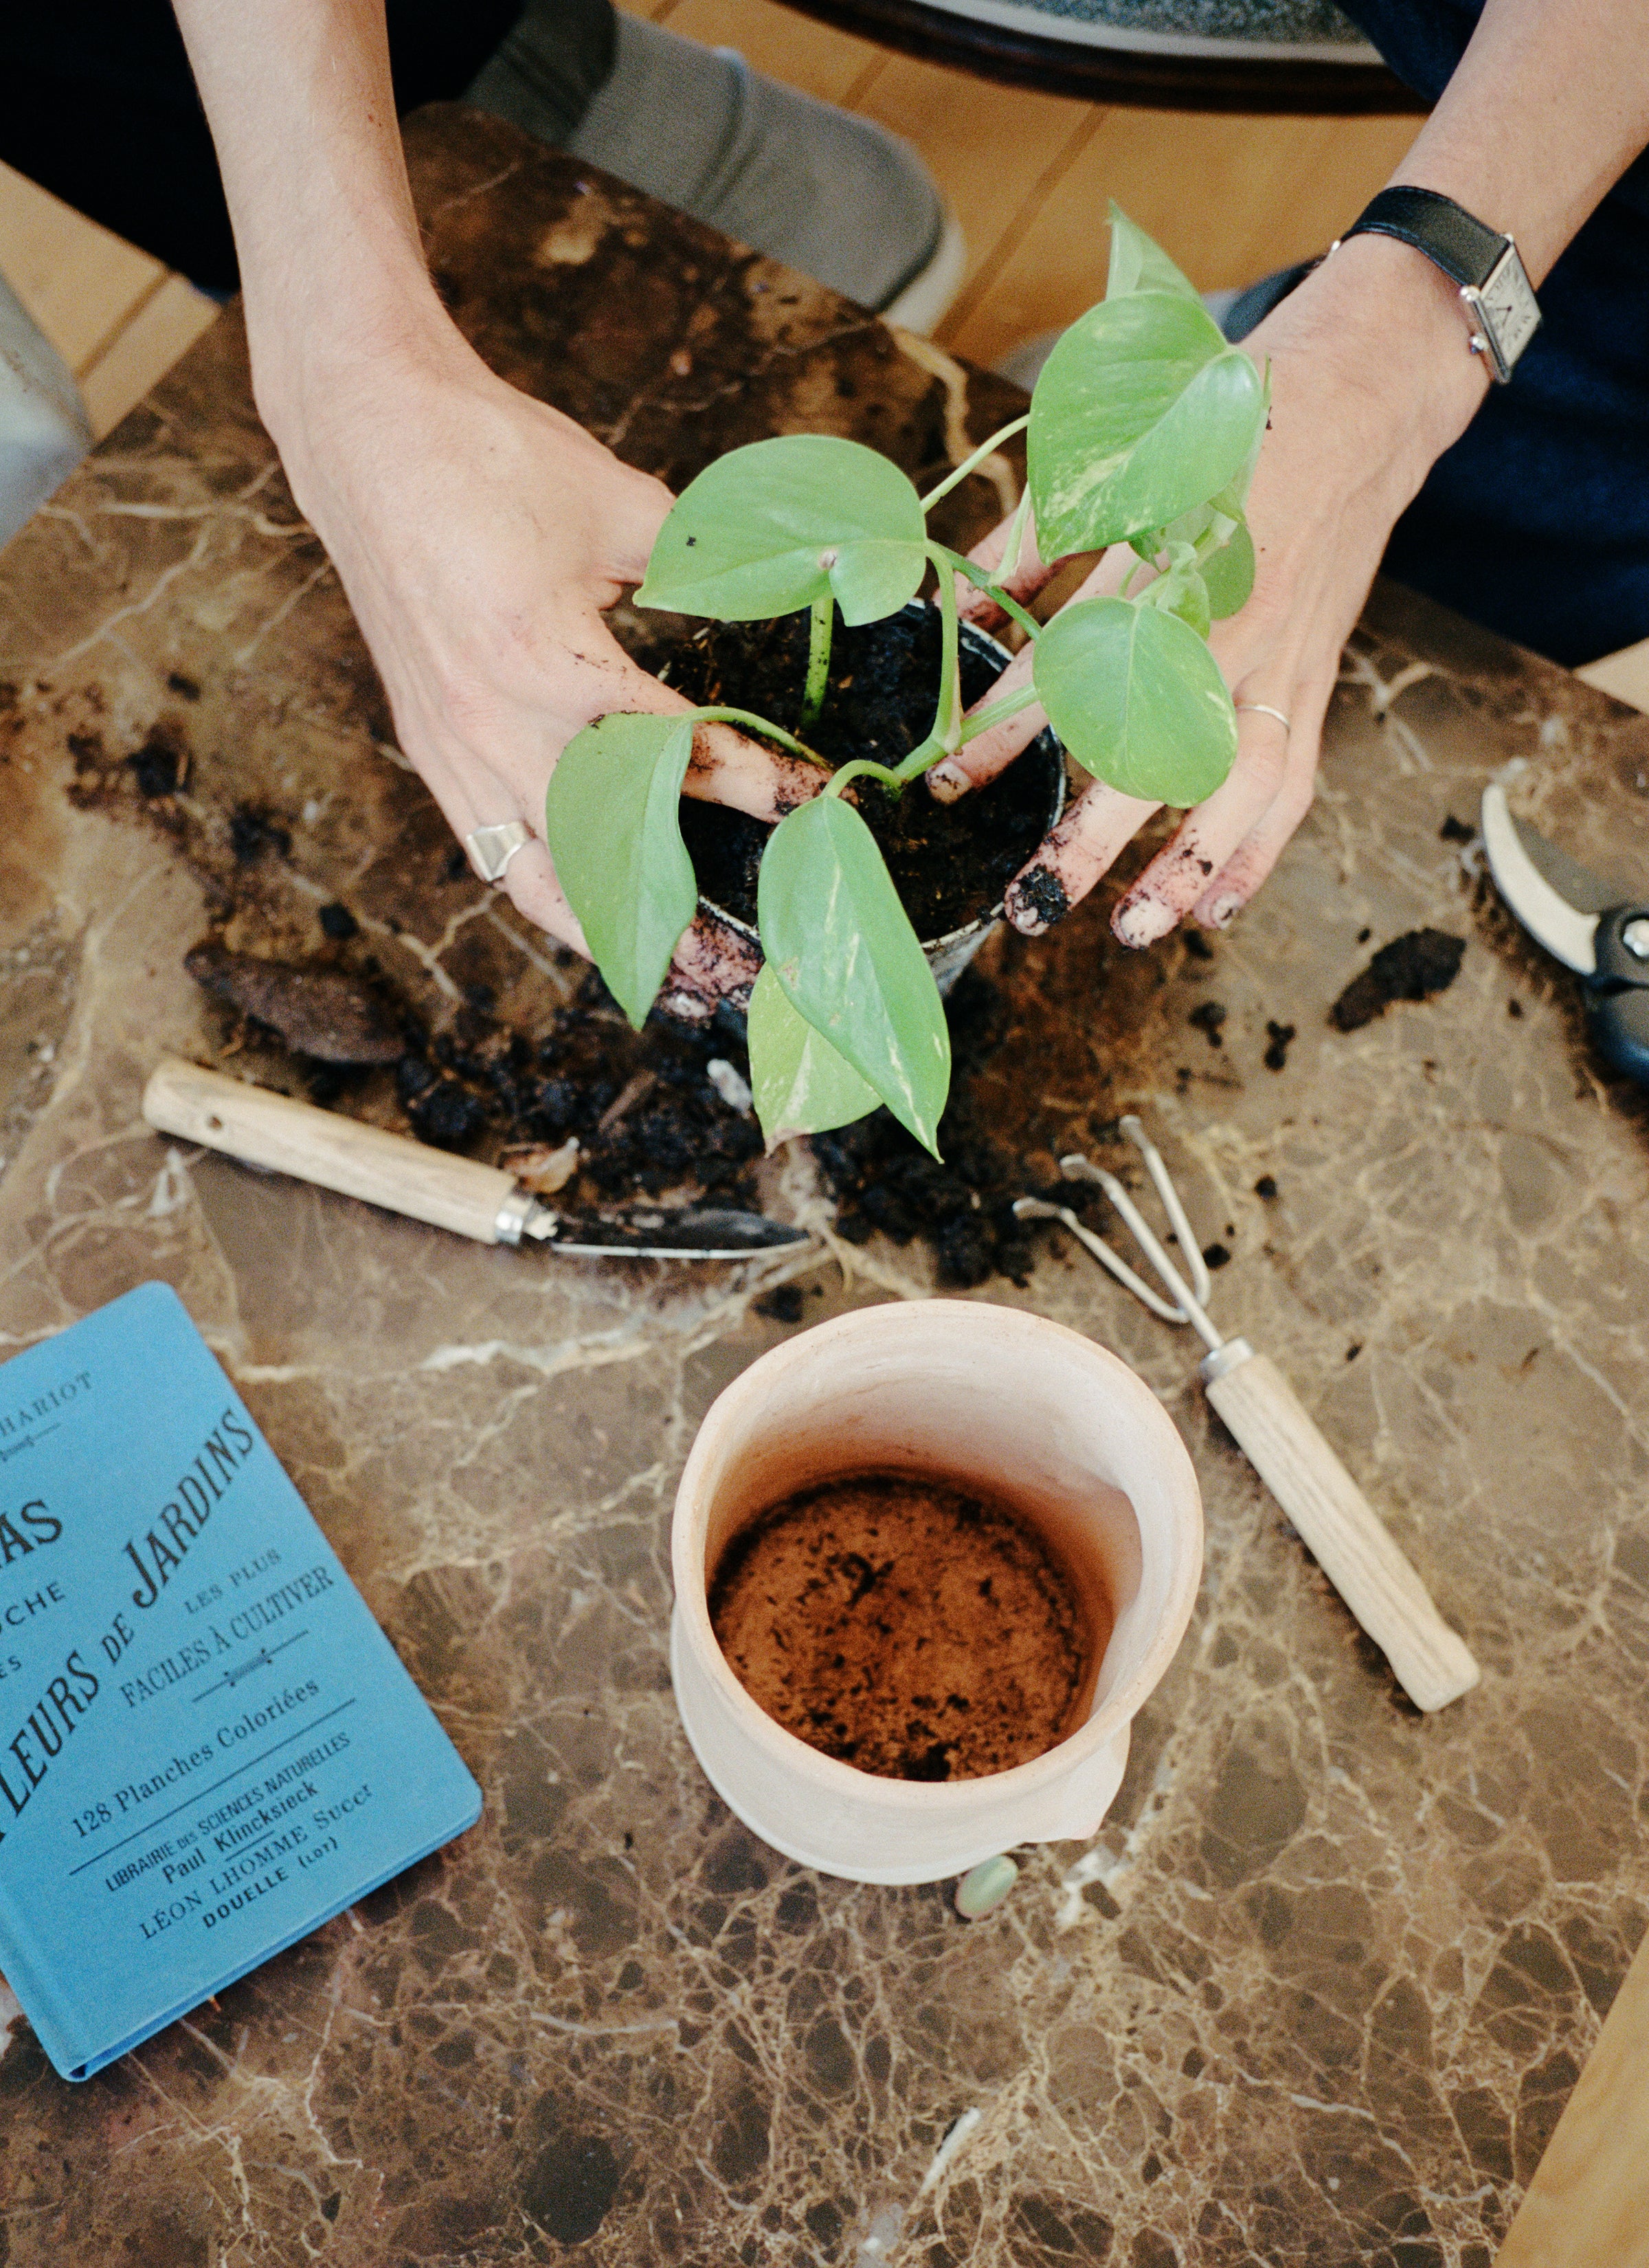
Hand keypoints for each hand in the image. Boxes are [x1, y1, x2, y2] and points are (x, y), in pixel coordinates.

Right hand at [268, 331, 820, 1016]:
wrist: (371, 435)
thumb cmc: (494, 459)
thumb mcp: (621, 506)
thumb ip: (700, 571)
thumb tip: (782, 592)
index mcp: (544, 658)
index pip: (671, 747)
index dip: (749, 777)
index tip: (806, 799)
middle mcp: (491, 723)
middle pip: (606, 841)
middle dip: (680, 900)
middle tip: (744, 955)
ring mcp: (453, 746)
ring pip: (535, 874)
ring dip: (603, 930)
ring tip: (669, 978)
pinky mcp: (431, 748)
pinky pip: (490, 849)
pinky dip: (544, 893)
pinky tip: (589, 922)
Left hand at [931, 235, 1489, 945]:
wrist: (1361, 398)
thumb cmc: (1226, 420)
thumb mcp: (1118, 459)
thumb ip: (1031, 539)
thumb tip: (951, 605)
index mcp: (1169, 564)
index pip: (1069, 669)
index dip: (1003, 730)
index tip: (949, 778)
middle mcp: (1230, 625)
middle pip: (1157, 753)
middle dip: (1091, 838)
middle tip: (1031, 903)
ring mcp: (1283, 661)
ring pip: (1239, 787)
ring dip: (1187, 866)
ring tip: (1134, 931)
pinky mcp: (1316, 681)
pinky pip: (1292, 784)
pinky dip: (1257, 853)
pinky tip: (1215, 907)